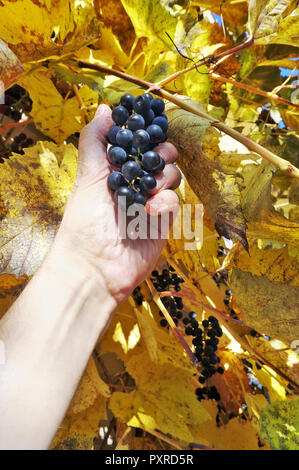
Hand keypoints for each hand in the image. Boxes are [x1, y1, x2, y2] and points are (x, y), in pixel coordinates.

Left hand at [55, 104, 180, 303]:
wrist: (96, 267)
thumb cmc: (84, 221)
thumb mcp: (87, 176)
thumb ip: (96, 141)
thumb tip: (106, 108)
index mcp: (114, 169)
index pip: (135, 141)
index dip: (144, 130)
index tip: (150, 120)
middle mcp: (133, 182)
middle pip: (159, 154)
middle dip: (160, 151)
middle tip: (154, 156)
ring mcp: (149, 200)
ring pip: (170, 174)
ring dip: (162, 176)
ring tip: (148, 189)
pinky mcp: (162, 220)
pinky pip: (173, 200)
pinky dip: (164, 202)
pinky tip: (151, 212)